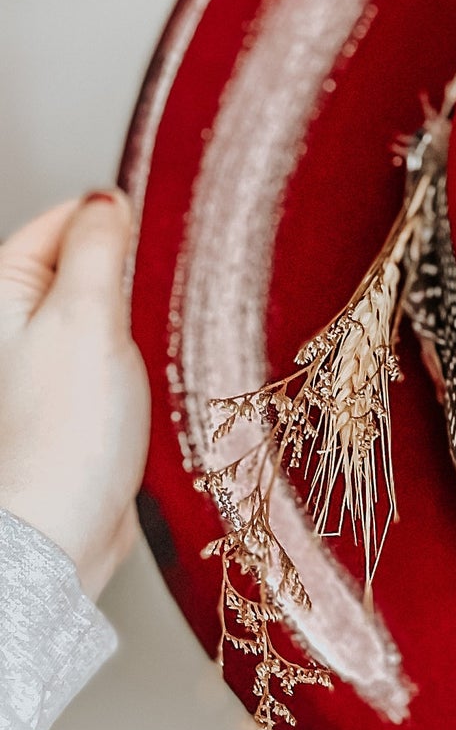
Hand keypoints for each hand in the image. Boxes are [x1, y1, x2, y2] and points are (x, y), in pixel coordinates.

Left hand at [0, 193, 150, 599]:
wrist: (65, 529)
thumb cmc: (63, 435)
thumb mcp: (86, 318)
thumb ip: (97, 248)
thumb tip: (108, 200)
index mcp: (6, 290)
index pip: (68, 219)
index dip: (121, 221)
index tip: (165, 237)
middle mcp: (21, 323)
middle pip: (94, 265)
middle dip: (139, 277)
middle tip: (164, 303)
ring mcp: (52, 363)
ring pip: (116, 313)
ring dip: (148, 325)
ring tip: (162, 349)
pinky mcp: (83, 400)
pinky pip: (125, 358)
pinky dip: (149, 362)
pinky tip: (163, 382)